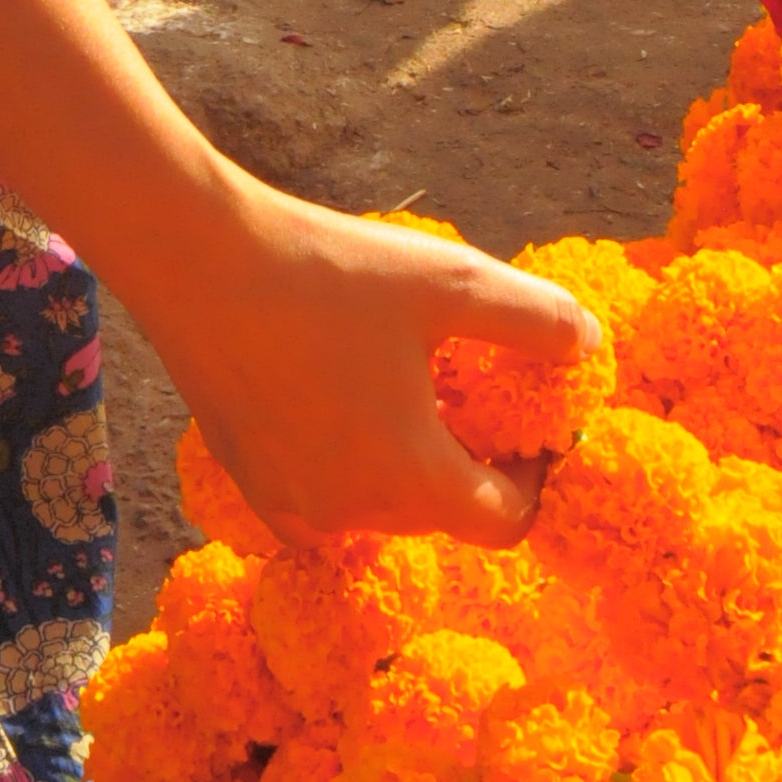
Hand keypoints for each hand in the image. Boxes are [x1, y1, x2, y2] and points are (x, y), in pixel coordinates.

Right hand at [143, 177, 591, 550]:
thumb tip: (587, 344)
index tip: (525, 422)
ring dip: (403, 460)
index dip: (533, 477)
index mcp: (411, 481)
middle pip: (440, 513)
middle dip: (467, 460)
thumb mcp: (450, 283)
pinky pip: (318, 496)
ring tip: (396, 377)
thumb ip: (534, 320)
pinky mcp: (244, 479)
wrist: (194, 257)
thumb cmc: (329, 270)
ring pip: (377, 505)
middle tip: (463, 385)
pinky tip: (332, 387)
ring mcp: (288, 504)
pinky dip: (342, 460)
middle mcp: (350, 515)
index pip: (505, 524)